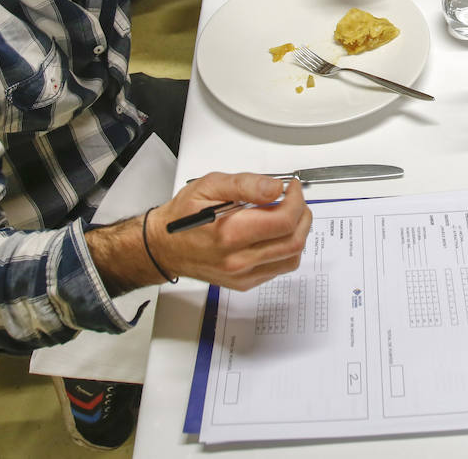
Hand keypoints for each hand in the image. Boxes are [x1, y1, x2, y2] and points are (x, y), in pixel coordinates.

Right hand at [153, 173, 311, 290]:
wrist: (164, 247)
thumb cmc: (182, 218)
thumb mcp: (210, 186)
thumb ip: (246, 185)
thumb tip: (275, 188)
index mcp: (231, 233)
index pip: (284, 221)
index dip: (297, 201)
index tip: (292, 189)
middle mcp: (238, 259)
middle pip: (293, 241)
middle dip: (303, 215)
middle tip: (296, 200)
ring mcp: (243, 274)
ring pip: (292, 258)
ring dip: (299, 234)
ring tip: (289, 216)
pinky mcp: (245, 282)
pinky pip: (279, 268)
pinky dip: (287, 249)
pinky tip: (277, 234)